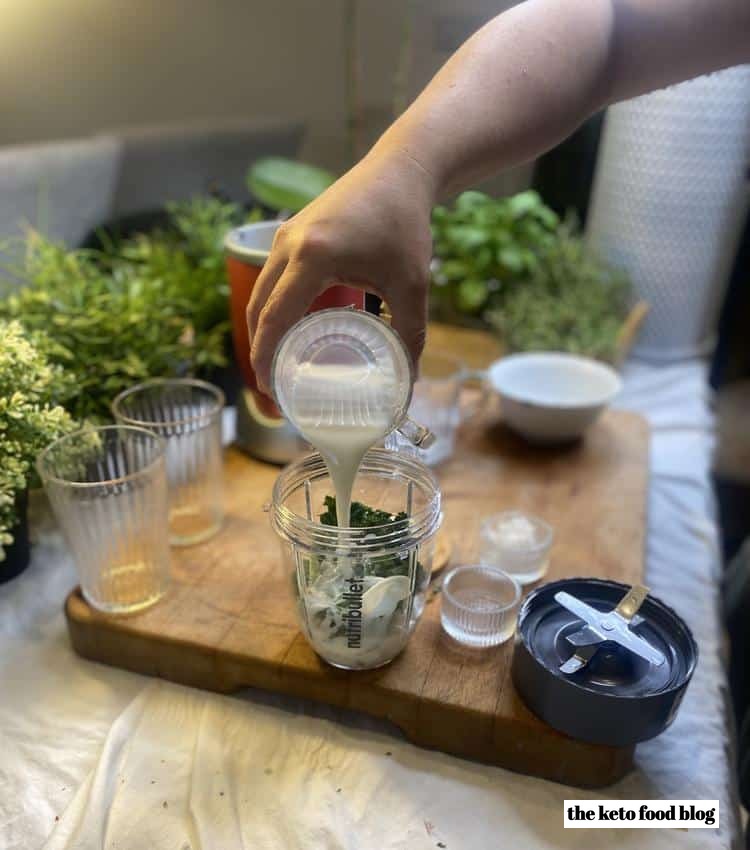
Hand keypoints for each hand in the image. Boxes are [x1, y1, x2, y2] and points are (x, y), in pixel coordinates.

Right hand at [247, 148, 435, 394]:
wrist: (399, 170)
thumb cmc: (405, 224)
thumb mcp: (412, 284)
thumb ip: (411, 333)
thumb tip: (409, 379)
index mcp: (312, 257)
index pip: (275, 317)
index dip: (266, 358)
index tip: (271, 389)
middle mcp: (288, 244)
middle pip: (258, 307)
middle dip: (259, 349)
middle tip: (274, 385)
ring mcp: (284, 235)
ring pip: (259, 292)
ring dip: (262, 328)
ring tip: (277, 361)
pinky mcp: (289, 231)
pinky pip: (270, 277)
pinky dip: (270, 306)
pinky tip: (286, 327)